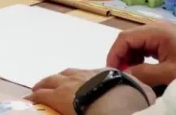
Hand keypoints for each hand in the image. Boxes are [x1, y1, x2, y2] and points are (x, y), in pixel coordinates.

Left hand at [25, 69, 153, 114]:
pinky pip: (41, 95)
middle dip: (57, 79)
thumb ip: (138, 88)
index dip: (79, 78)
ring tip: (36, 91)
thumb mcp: (140, 91)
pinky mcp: (58, 96)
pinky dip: (35, 96)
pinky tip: (30, 99)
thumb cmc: (130, 99)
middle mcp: (84, 75)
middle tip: (49, 84)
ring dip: (43, 85)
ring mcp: (69, 84)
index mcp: (103, 73)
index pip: (87, 74)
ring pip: (50, 81)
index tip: (76, 83)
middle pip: (66, 74)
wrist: (116, 102)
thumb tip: (145, 92)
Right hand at [106, 21, 175, 85]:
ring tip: (131, 75)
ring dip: (130, 58)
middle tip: (121, 75)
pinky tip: (142, 70)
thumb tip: (124, 74)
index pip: (125, 38)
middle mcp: (156, 27)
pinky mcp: (166, 40)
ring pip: (136, 43)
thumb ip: (144, 73)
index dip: (114, 54)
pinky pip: (145, 46)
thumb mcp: (170, 73)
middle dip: (121, 57)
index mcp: (156, 31)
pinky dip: (139, 58)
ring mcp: (162, 32)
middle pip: (129, 39)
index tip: (111, 72)